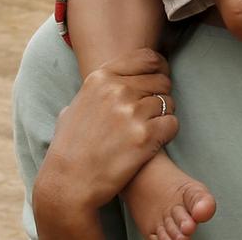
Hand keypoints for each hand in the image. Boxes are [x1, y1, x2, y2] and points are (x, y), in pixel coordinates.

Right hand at [33, 49, 177, 229]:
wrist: (68, 183)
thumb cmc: (69, 148)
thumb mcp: (74, 107)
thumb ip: (94, 91)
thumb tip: (107, 83)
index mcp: (100, 78)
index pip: (146, 58)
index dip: (159, 67)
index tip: (160, 77)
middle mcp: (117, 90)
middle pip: (161, 80)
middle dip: (162, 94)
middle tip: (153, 112)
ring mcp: (131, 112)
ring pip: (169, 102)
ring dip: (164, 115)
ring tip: (151, 130)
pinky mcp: (145, 136)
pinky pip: (173, 124)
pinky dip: (168, 132)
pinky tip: (155, 141)